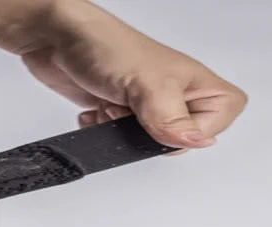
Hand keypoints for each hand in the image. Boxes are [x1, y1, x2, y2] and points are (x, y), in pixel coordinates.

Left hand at [17, 1, 247, 150]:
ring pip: (142, 143)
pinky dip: (102, 129)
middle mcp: (176, 95)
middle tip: (132, 109)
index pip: (214, 129)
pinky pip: (117, 140)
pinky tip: (96, 109)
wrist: (57, 38)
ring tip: (111, 106)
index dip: (187, 133)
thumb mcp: (147, 85)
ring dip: (120, 131)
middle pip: (174, 142)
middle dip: (145, 133)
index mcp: (200, 85)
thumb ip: (172, 119)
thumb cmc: (107, 46)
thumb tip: (196, 142)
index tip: (163, 120)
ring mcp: (147, 104)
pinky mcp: (119, 111)